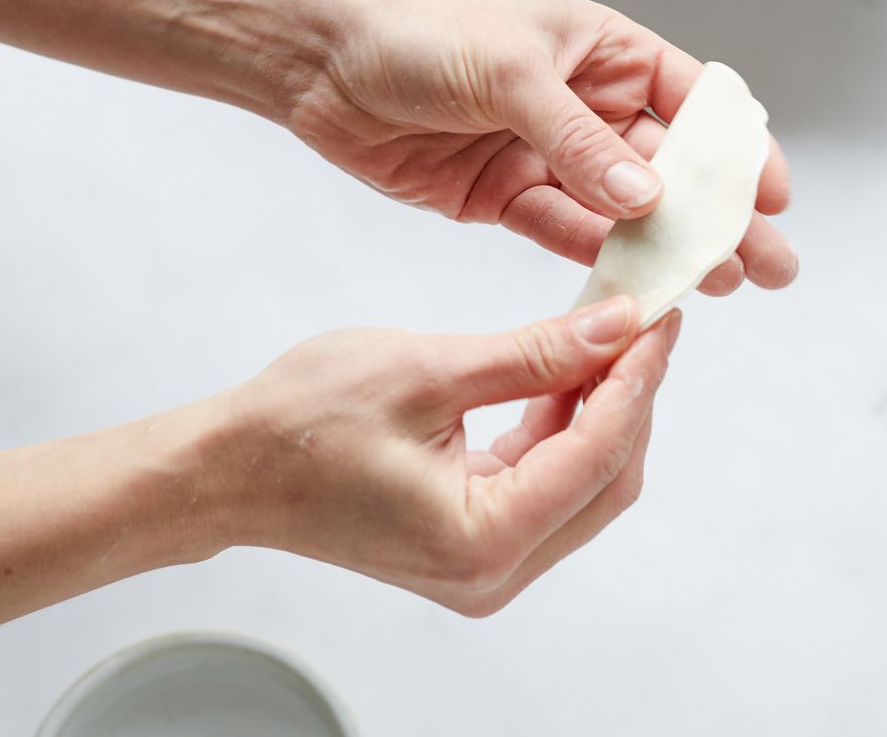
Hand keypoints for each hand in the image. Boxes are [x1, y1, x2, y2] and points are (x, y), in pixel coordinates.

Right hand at [209, 296, 674, 615]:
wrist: (226, 468)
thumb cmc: (300, 423)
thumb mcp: (429, 370)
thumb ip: (535, 354)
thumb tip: (617, 327)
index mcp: (483, 539)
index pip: (596, 453)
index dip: (637, 379)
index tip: (659, 317)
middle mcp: (494, 569)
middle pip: (606, 479)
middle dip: (630, 397)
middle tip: (641, 321)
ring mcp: (486, 563)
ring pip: (583, 482)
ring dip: (599, 409)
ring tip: (606, 335)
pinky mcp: (475, 541)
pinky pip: (545, 483)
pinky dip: (562, 427)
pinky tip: (564, 371)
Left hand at [287, 0, 796, 295]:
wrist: (317, 58)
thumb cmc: (416, 30)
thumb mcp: (510, 72)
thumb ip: (578, 140)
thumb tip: (648, 198)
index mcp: (602, 50)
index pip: (692, 101)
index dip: (737, 149)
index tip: (774, 196)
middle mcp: (585, 103)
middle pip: (670, 166)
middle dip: (720, 215)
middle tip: (769, 266)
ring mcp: (547, 154)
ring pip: (625, 210)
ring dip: (671, 247)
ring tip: (722, 287)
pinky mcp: (506, 197)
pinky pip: (568, 233)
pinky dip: (603, 261)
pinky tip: (643, 289)